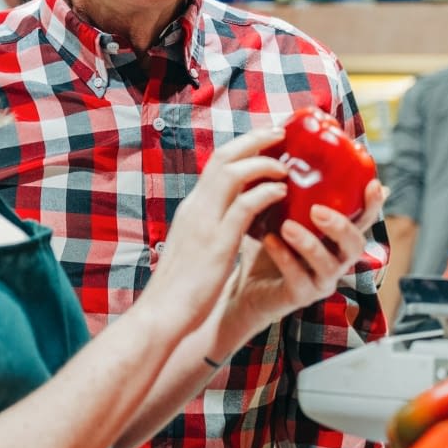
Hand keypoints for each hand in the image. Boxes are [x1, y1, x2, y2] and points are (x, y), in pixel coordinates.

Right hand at [136, 127, 288, 338]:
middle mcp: (196, 207)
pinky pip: (245, 205)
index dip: (242, 147)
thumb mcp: (196, 246)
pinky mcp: (217, 243)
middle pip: (223, 157)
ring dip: (262, 162)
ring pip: (233, 173)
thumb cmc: (181, 287)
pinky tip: (282, 193)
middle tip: (280, 133)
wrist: (161, 314)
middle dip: (254, 140)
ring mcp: (204, 222)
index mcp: (192, 208)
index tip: (265, 140)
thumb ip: (212, 228)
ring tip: (286, 165)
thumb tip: (235, 219)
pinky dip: (265, 193)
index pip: (216, 163)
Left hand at [222, 179, 387, 340]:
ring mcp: (320, 281)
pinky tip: (269, 241)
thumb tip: (291, 145)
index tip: (373, 183)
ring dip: (309, 244)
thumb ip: (294, 189)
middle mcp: (336, 260)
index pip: (363, 219)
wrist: (245, 286)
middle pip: (355, 246)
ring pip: (328, 266)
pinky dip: (285, 259)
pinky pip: (298, 279)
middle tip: (317, 210)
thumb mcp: (282, 212)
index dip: (373, 204)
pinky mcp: (299, 297)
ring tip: (287, 226)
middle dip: (341, 227)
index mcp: (337, 237)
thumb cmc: (269, 244)